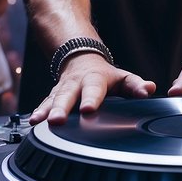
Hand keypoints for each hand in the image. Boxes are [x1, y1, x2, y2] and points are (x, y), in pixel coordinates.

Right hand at [29, 53, 154, 125]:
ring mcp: (62, 89)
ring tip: (39, 122)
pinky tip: (32, 122)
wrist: (80, 58)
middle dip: (61, 108)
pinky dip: (38, 112)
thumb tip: (149, 90)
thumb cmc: (106, 75)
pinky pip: (44, 103)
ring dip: (46, 111)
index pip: (94, 90)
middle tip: (57, 120)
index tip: (88, 109)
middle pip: (67, 96)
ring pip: (52, 100)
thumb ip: (136, 85)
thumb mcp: (123, 78)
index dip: (91, 99)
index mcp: (94, 79)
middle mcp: (75, 84)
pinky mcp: (52, 96)